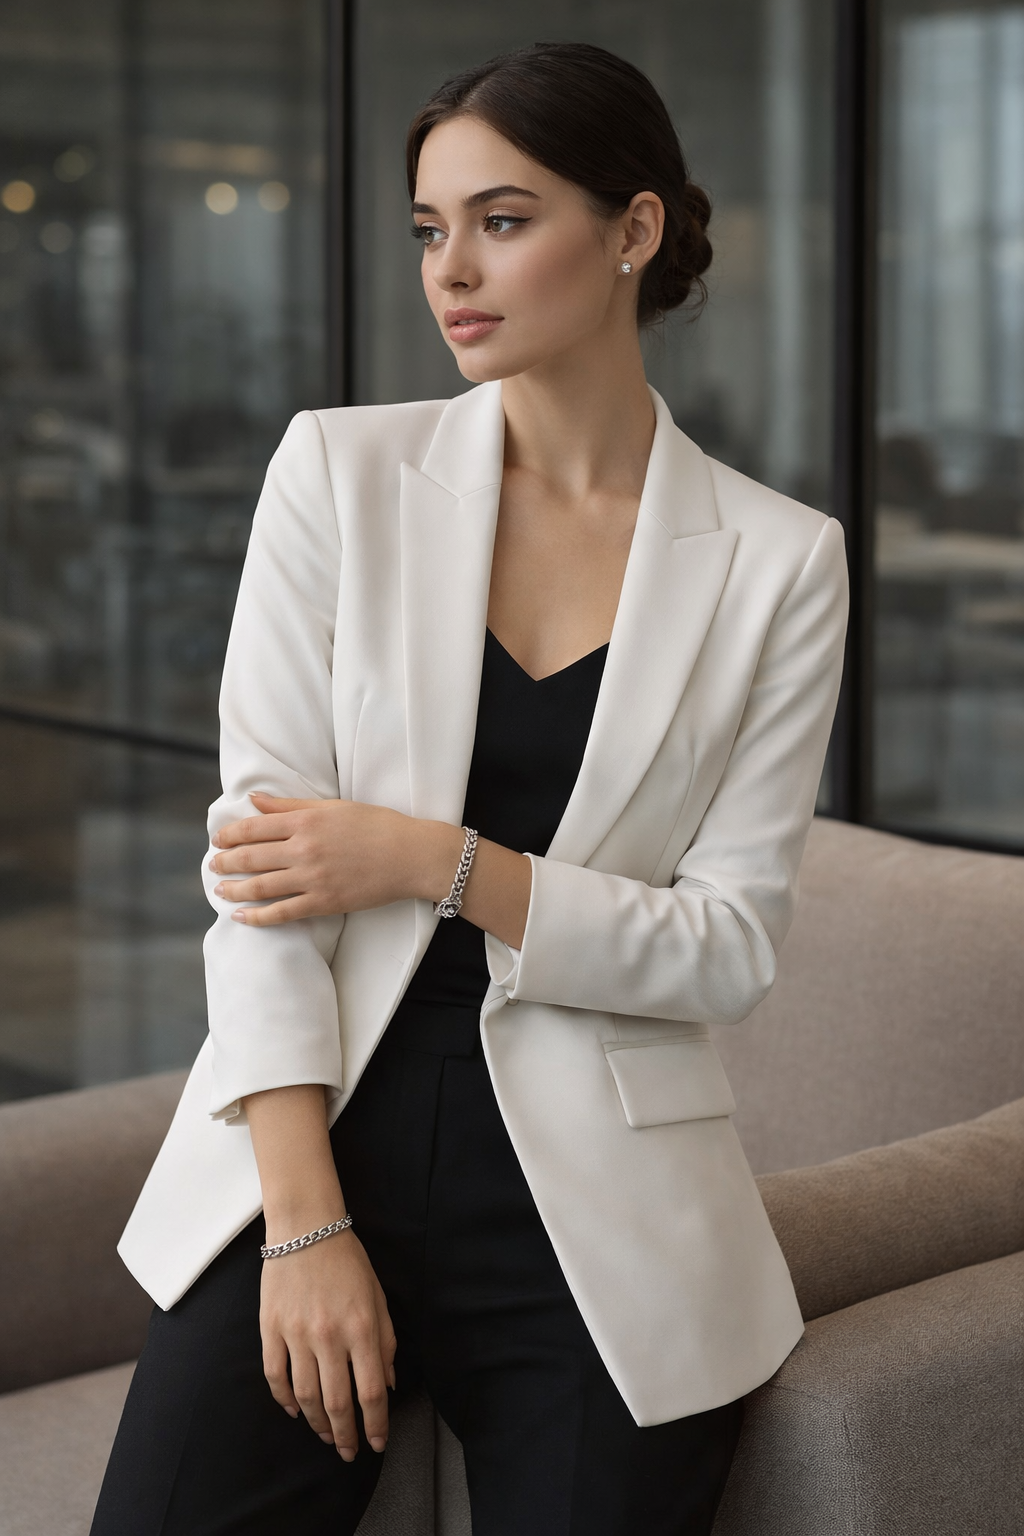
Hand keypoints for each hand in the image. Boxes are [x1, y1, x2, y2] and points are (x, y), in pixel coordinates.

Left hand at [210, 793, 462, 926]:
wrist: (410, 855)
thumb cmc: (376, 825)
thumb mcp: (333, 807)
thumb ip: (290, 806)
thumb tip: (254, 799)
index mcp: (306, 822)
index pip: (254, 827)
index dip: (230, 834)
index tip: (218, 840)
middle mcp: (304, 849)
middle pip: (251, 857)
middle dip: (226, 862)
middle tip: (213, 865)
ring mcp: (313, 879)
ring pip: (260, 887)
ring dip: (234, 889)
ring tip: (219, 889)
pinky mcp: (324, 903)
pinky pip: (282, 913)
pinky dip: (257, 917)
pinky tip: (241, 917)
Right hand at [261, 1225, 396, 1460]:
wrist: (306, 1228)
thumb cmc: (348, 1262)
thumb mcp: (378, 1298)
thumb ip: (386, 1343)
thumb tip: (388, 1386)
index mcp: (361, 1327)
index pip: (370, 1392)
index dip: (375, 1424)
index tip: (377, 1443)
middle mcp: (329, 1335)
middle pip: (338, 1402)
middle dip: (346, 1435)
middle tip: (348, 1452)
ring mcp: (296, 1334)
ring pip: (306, 1396)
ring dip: (318, 1423)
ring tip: (326, 1435)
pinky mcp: (270, 1328)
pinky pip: (275, 1376)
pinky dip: (285, 1400)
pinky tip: (296, 1410)